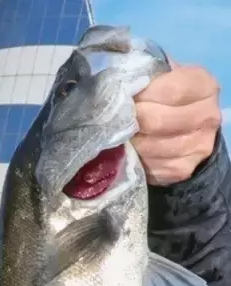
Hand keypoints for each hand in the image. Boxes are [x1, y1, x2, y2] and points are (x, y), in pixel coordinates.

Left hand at [132, 61, 221, 185]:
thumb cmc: (167, 97)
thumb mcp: (164, 76)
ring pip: (151, 146)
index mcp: (206, 86)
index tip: (125, 96)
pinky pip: (150, 166)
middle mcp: (208, 117)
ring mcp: (199, 146)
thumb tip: (121, 83)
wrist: (186, 131)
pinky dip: (135, 157)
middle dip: (131, 119)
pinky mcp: (183, 169)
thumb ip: (147, 74)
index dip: (143, 94)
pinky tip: (131, 149)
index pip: (171, 90)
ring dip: (130, 141)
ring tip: (121, 134)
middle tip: (117, 118)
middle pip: (158, 120)